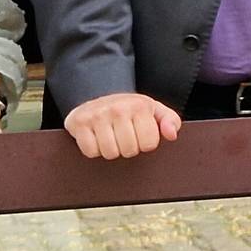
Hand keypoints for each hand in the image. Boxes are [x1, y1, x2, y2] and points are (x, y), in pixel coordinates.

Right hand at [63, 92, 182, 159]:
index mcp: (139, 106)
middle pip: (129, 150)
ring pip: (109, 153)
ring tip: (112, 137)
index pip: (149, 144)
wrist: (99, 97)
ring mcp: (97, 115)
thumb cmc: (129, 109)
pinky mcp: (78, 123)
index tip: (140, 135)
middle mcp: (118, 108)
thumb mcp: (154, 110)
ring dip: (111, 150)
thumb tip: (171, 134)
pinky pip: (90, 152)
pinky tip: (97, 138)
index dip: (145, 144)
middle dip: (128, 148)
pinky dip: (94, 150)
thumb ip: (170, 121)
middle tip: (124, 136)